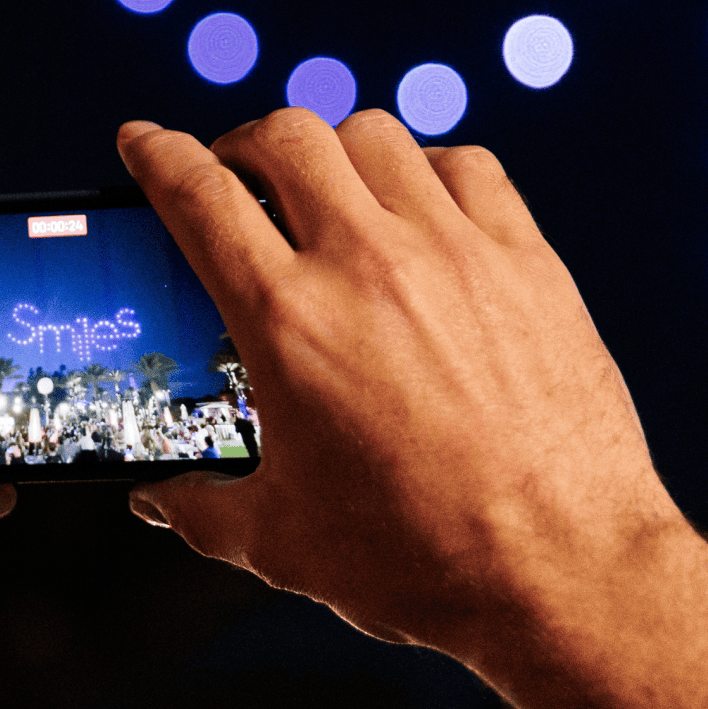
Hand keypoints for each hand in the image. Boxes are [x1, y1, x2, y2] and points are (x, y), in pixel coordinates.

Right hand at [116, 108, 674, 653]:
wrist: (564, 573)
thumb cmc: (422, 560)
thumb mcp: (281, 541)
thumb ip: (201, 508)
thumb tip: (158, 498)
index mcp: (288, 323)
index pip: (198, 196)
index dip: (156, 153)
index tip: (142, 141)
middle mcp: (367, 265)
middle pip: (285, 136)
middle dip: (243, 142)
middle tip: (236, 172)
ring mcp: (455, 252)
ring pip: (375, 136)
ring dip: (333, 151)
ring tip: (328, 188)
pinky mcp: (528, 261)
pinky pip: (469, 166)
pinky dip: (429, 169)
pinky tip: (421, 206)